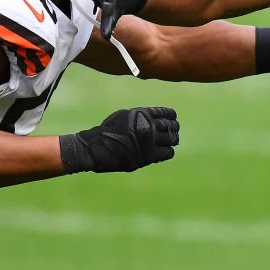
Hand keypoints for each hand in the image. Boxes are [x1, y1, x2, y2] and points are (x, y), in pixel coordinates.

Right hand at [60, 107, 178, 173]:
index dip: (172, 116)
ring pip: (171, 140)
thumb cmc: (108, 130)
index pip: (167, 113)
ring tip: (171, 141)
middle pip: (171, 127)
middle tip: (174, 131)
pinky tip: (164, 150)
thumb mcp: (124, 116)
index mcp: (143, 114)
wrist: (96, 147)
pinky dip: (168, 151)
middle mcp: (148, 126)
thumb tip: (158, 119)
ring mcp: (149, 142)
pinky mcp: (148, 156)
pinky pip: (167, 153)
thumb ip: (141, 116)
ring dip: (172, 140)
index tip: (173, 119)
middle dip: (173, 128)